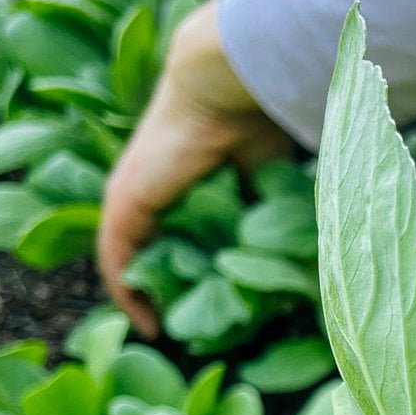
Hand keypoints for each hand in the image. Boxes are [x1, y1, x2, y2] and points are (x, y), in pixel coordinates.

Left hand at [97, 0, 288, 335]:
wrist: (238, 80)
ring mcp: (138, 190)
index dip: (210, 273)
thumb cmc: (269, 116)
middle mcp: (164, 185)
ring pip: (143, 256)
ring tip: (179, 334)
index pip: (196, 234)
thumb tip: (298, 266)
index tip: (229, 309)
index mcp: (201, 177)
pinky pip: (117, 255)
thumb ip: (278, 216)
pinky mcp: (125, 198)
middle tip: (208, 331)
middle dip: (185, 292)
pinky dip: (127, 292)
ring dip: (157, 296)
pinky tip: (149, 324)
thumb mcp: (278, 182)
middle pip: (168, 250)